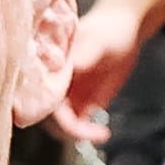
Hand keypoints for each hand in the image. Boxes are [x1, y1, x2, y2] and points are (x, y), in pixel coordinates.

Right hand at [53, 0, 144, 143]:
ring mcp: (63, 95)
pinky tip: (102, 133)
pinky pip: (74, 126)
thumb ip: (86, 53)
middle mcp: (51, 82)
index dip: (50, 111)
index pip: (39, 94)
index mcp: (48, 66)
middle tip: (93, 132)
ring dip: (75, 135)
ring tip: (100, 133)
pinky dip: (84, 134)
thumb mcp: (99, 40)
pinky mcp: (77, 105)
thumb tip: (74, 67)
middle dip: (64, 129)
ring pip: (58, 125)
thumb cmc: (109, 30)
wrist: (124, 32)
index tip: (72, 123)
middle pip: (44, 115)